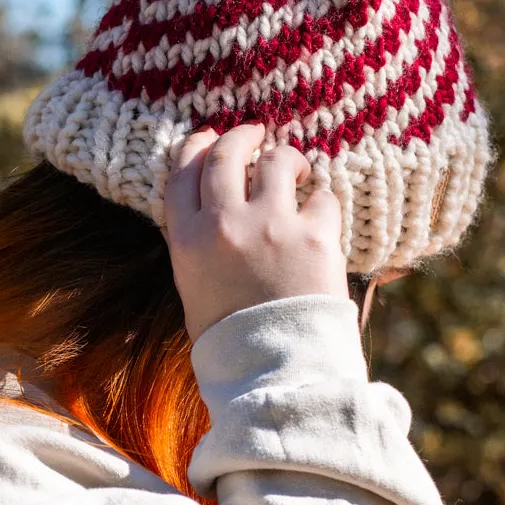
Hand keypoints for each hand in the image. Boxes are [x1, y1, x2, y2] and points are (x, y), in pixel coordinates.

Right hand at [164, 124, 346, 342]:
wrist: (274, 371)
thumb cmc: (231, 339)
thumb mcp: (194, 290)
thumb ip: (196, 246)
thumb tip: (207, 211)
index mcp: (188, 240)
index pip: (183, 172)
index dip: (196, 146)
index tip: (208, 137)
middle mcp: (225, 224)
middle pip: (227, 154)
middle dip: (242, 136)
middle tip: (256, 134)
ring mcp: (271, 226)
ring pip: (278, 162)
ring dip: (288, 160)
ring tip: (298, 172)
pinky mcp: (314, 236)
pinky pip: (321, 198)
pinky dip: (321, 204)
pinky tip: (320, 218)